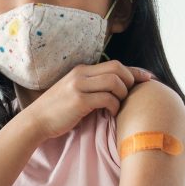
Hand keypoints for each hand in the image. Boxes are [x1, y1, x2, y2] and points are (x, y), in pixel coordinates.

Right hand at [25, 61, 153, 138]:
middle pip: (118, 68)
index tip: (148, 78)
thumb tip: (115, 90)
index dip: (135, 71)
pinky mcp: (79, 100)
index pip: (115, 64)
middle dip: (131, 81)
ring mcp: (79, 86)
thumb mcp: (74, 92)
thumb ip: (91, 86)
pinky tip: (111, 113)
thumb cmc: (57, 111)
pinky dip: (114, 106)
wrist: (36, 121)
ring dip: (122, 94)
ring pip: (115, 82)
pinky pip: (107, 98)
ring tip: (119, 105)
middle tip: (131, 96)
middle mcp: (81, 74)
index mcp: (81, 70)